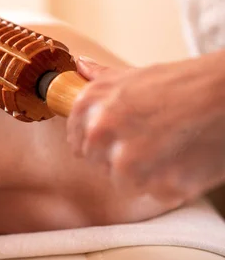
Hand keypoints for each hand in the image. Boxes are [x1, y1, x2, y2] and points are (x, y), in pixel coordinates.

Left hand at [67, 55, 224, 204]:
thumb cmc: (182, 83)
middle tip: (149, 140)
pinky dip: (167, 183)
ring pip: (123, 182)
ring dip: (143, 174)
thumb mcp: (132, 75)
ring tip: (168, 148)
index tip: (116, 139)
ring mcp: (126, 161)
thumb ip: (101, 80)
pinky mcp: (155, 184)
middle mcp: (100, 132)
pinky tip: (182, 160)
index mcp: (89, 105)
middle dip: (119, 157)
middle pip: (98, 164)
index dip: (99, 143)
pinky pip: (152, 194)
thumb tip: (81, 66)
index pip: (77, 143)